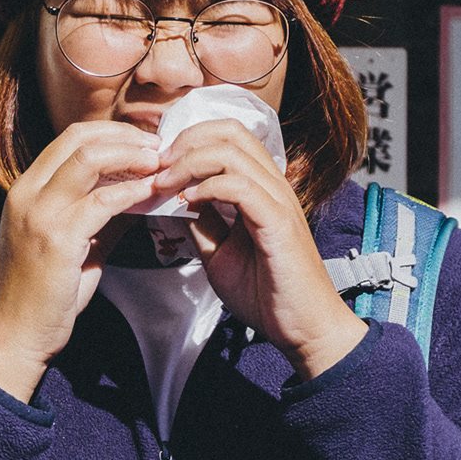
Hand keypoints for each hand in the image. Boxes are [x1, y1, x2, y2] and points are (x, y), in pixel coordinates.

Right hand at [0, 122, 160, 401]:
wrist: (16, 335)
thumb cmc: (44, 295)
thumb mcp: (72, 243)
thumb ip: (100, 215)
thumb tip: (141, 192)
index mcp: (26, 190)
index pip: (70, 138)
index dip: (112, 132)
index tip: (145, 142)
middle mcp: (27, 193)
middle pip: (79, 138)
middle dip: (126, 136)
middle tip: (160, 147)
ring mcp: (38, 213)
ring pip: (89, 158)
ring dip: (132, 156)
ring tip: (160, 163)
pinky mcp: (56, 238)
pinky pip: (101, 201)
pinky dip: (131, 192)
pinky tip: (151, 195)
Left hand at [153, 119, 366, 380]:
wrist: (302, 328)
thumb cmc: (266, 292)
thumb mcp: (220, 252)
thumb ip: (204, 223)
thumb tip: (177, 201)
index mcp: (262, 187)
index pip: (229, 135)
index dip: (190, 138)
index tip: (160, 164)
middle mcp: (274, 185)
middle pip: (230, 131)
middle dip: (185, 141)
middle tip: (158, 167)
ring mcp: (279, 200)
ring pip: (232, 151)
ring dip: (189, 162)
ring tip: (165, 183)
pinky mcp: (279, 221)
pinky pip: (241, 186)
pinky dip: (208, 186)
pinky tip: (188, 202)